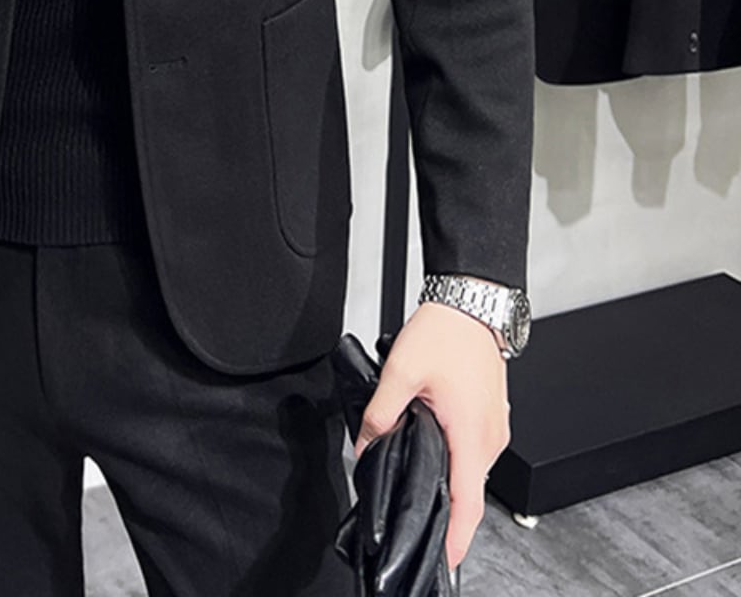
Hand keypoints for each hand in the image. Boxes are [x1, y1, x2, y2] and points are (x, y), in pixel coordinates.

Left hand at [351, 299, 510, 571]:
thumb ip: (381, 412)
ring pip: (472, 471)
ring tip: (419, 487)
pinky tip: (434, 453)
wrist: (471, 303)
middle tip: (417, 521)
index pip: (468, 504)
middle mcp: (490, 438)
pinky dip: (457, 461)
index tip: (446, 559)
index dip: (456, 538)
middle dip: (447, 513)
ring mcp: (494, 427)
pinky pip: (475, 451)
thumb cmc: (446, 333)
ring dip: (451, 484)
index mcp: (471, 434)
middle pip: (469, 492)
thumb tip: (367, 443)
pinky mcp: (491, 416)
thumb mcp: (401, 371)